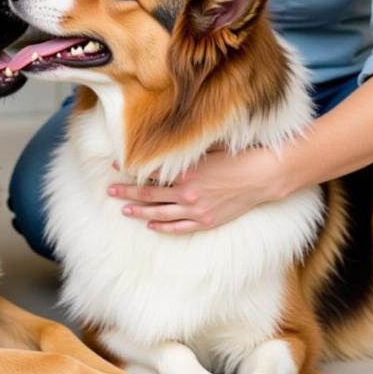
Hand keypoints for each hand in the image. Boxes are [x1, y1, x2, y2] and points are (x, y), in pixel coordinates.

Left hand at [107, 148, 286, 233]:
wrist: (263, 176)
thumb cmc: (237, 157)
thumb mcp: (207, 149)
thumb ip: (184, 152)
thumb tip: (164, 146)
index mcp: (185, 172)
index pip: (149, 171)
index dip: (130, 169)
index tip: (115, 166)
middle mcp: (186, 192)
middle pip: (148, 194)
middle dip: (127, 192)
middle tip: (110, 191)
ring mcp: (196, 209)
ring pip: (159, 213)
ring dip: (139, 211)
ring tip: (124, 210)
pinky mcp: (206, 221)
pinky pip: (178, 227)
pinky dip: (162, 227)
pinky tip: (150, 225)